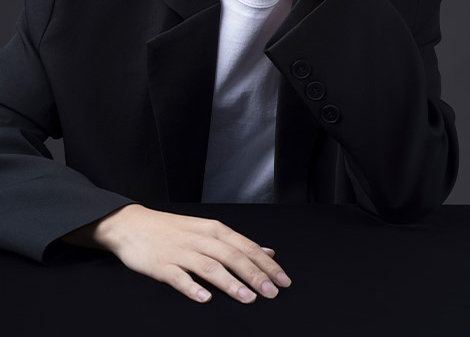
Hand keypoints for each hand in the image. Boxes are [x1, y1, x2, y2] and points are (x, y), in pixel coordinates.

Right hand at [63, 204, 291, 303]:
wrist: (132, 225)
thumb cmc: (172, 230)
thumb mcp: (206, 230)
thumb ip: (237, 243)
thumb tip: (267, 252)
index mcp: (214, 230)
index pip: (246, 247)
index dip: (266, 264)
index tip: (283, 280)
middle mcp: (201, 239)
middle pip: (233, 256)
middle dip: (255, 275)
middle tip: (272, 293)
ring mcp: (181, 252)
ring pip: (210, 266)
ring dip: (230, 283)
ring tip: (248, 298)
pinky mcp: (162, 265)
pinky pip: (179, 277)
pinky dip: (193, 287)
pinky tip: (205, 298)